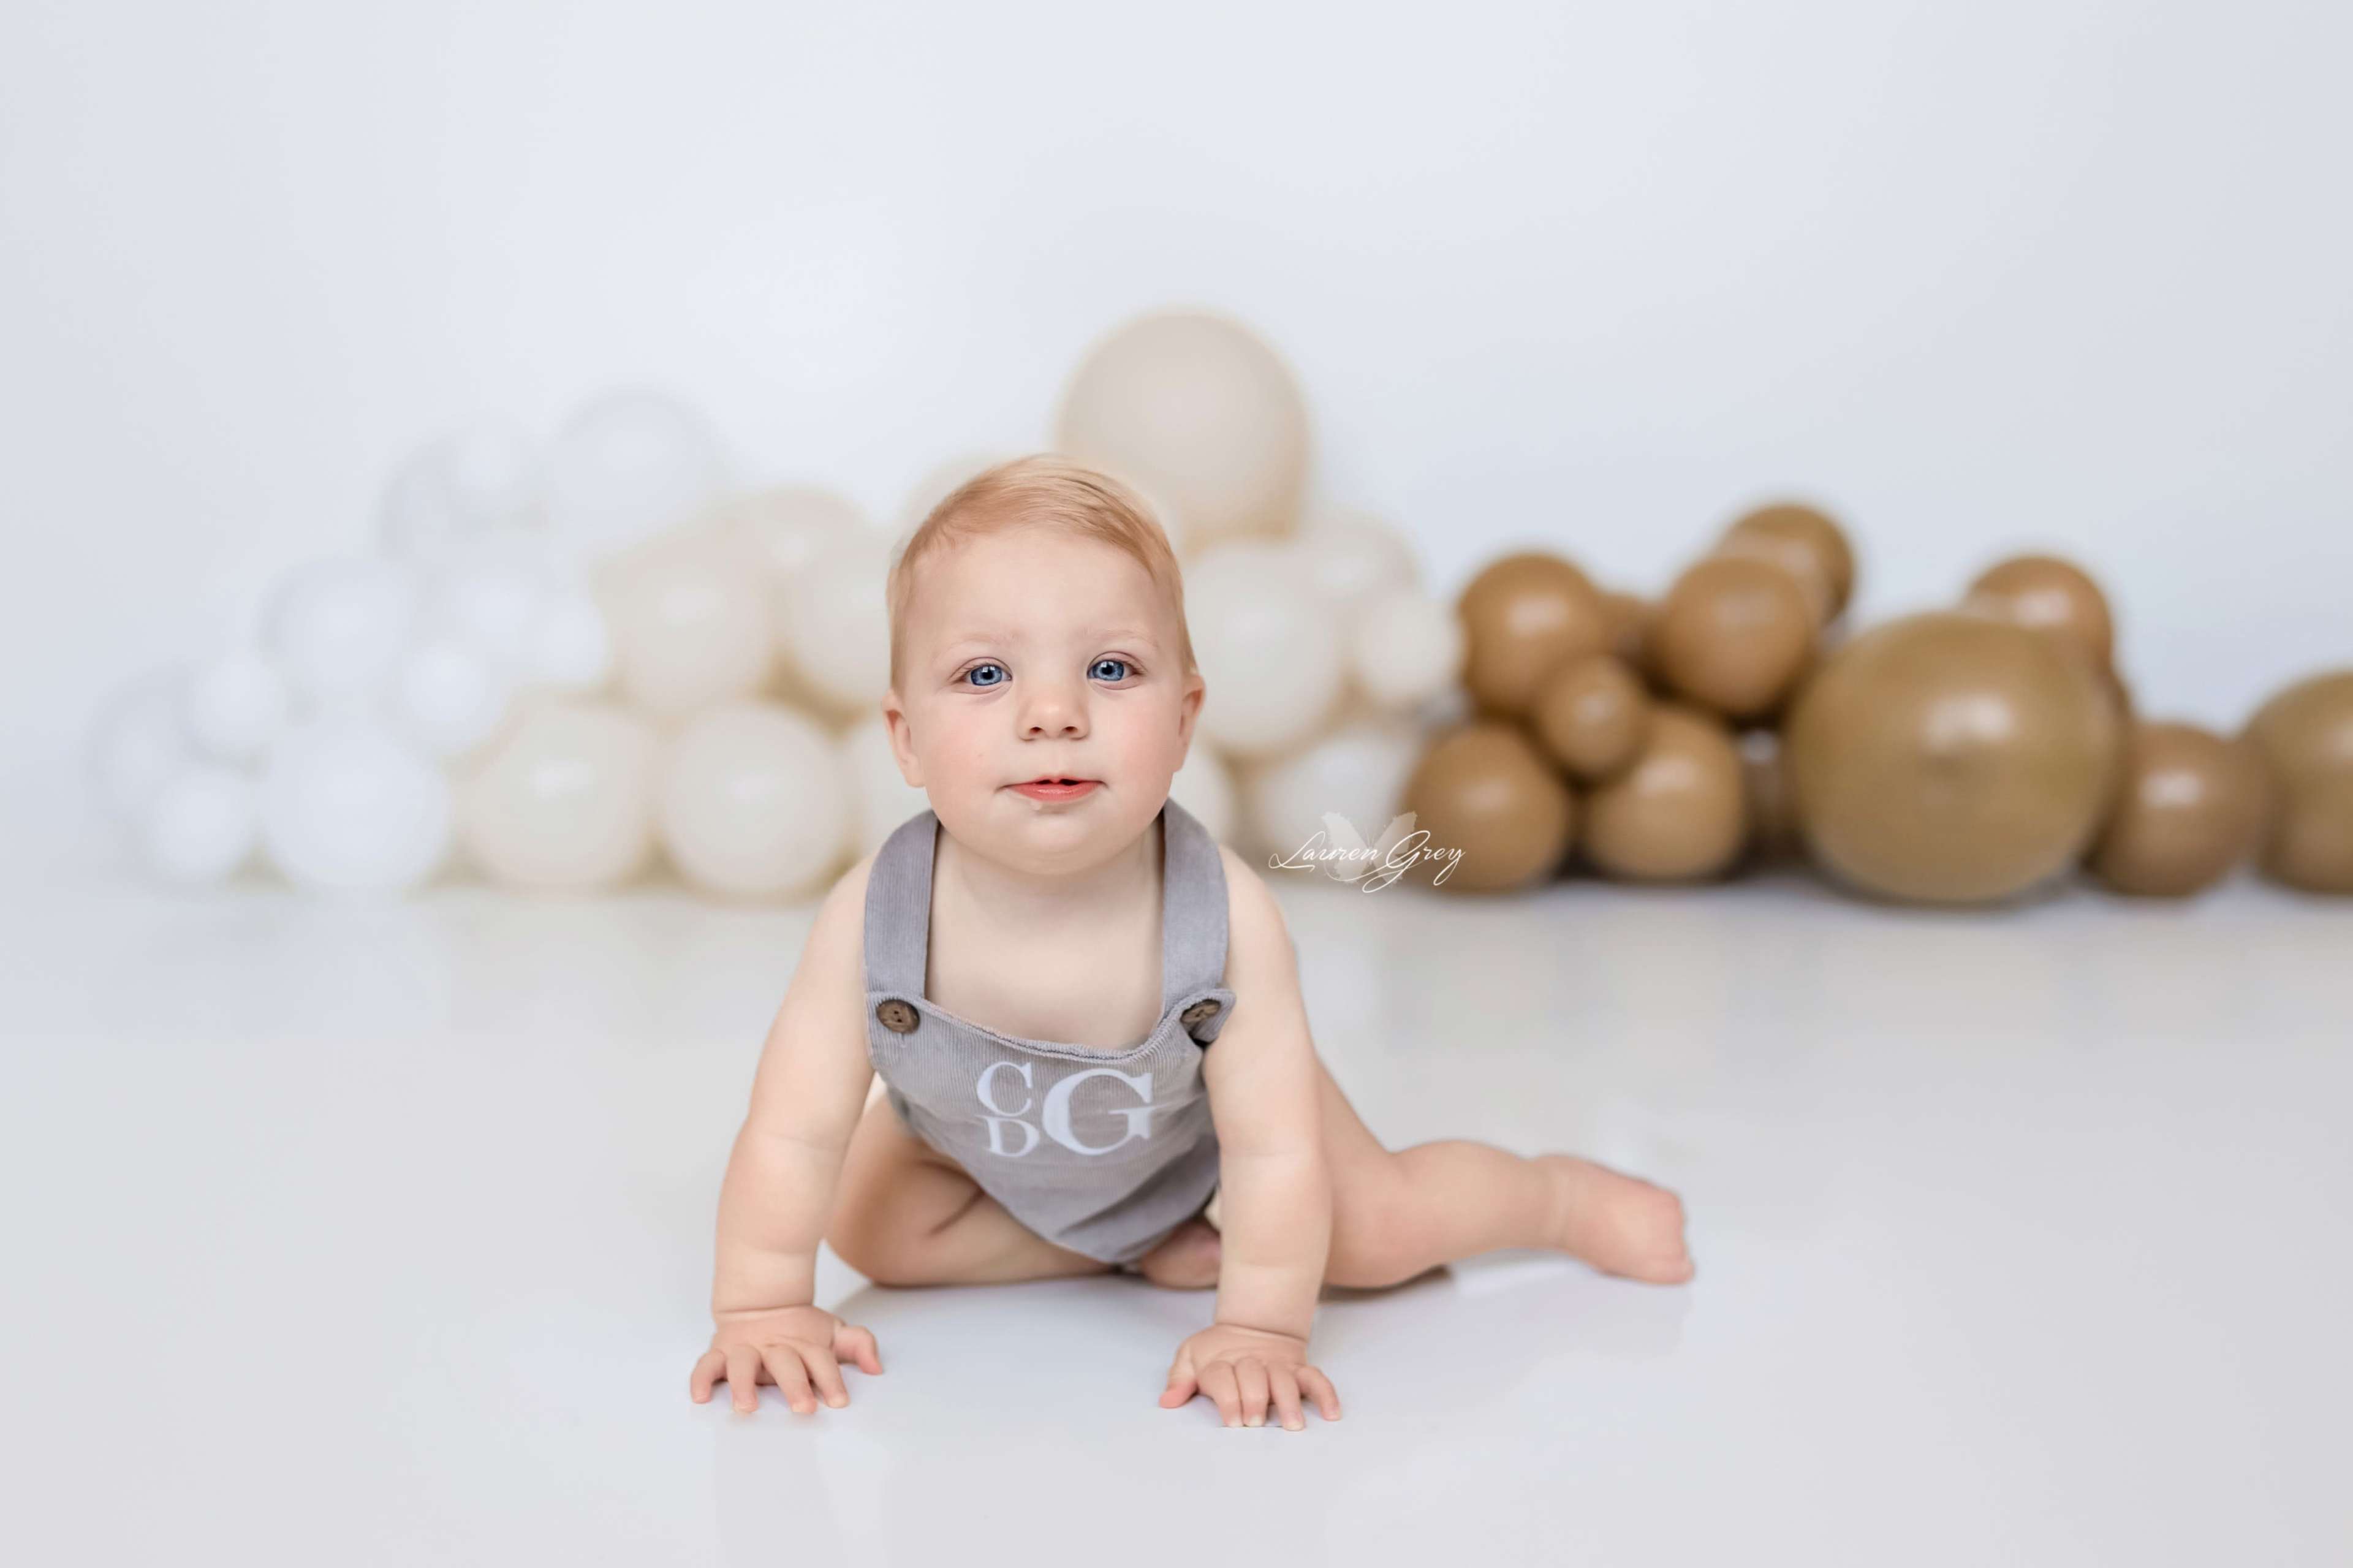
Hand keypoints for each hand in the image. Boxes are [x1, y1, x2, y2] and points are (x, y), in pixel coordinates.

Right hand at [690, 1305, 881, 1414]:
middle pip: (785, 1363)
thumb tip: (876, 1367)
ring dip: (743, 1385)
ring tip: (746, 1407)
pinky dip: (701, 1379)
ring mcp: (745, 1349)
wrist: (761, 1303)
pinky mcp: (721, 1352)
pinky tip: (701, 1397)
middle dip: (794, 1385)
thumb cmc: (800, 1330)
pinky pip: (706, 1364)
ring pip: (742, 1364)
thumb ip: (857, 1344)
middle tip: (804, 1408)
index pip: (821, 1360)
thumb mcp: (833, 1331)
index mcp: (803, 1343)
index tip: (840, 1401)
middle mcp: (774, 1346)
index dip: (831, 1379)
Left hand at [1159, 1322, 1339, 1429]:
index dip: (1227, 1398)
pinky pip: (1315, 1378)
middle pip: (1254, 1378)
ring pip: (1285, 1380)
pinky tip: (1332, 1414)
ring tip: (1293, 1425)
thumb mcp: (1191, 1357)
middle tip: (1256, 1423)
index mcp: (1221, 1361)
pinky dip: (1326, 1394)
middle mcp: (1251, 1363)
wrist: (1253, 1325)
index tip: (1232, 1421)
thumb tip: (1167, 1402)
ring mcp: (1277, 1365)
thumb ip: (1179, 1379)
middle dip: (1255, 1400)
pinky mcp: (1298, 1367)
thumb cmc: (1217, 1351)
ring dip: (1289, 1401)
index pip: (1223, 1377)